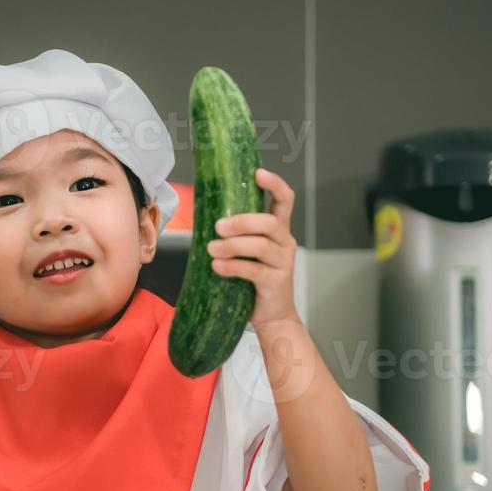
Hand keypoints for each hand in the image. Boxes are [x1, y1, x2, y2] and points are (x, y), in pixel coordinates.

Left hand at [206, 167, 299, 328]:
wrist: (272, 317)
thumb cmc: (255, 282)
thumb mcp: (249, 254)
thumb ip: (237, 236)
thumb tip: (205, 218)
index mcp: (279, 231)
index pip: (285, 200)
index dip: (274, 184)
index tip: (258, 173)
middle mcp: (285, 243)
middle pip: (269, 222)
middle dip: (241, 221)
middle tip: (218, 227)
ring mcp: (283, 263)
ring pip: (260, 246)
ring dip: (232, 245)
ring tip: (212, 249)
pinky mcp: (277, 282)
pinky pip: (253, 270)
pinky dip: (232, 267)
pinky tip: (217, 267)